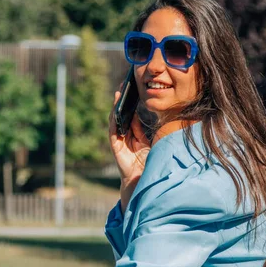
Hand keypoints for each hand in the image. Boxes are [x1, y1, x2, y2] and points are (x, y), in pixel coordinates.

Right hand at [109, 88, 150, 210]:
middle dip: (123, 100)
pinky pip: (114, 132)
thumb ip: (147, 131)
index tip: (135, 88)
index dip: (132, 103)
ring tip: (119, 93)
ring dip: (116, 107)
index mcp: (135, 136)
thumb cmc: (151, 164)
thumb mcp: (151, 142)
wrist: (145, 181)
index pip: (132, 115)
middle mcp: (126, 137)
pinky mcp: (116, 148)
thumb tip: (151, 116)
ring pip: (116, 120)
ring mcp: (120, 142)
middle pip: (123, 115)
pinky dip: (114, 122)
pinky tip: (116, 112)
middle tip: (125, 84)